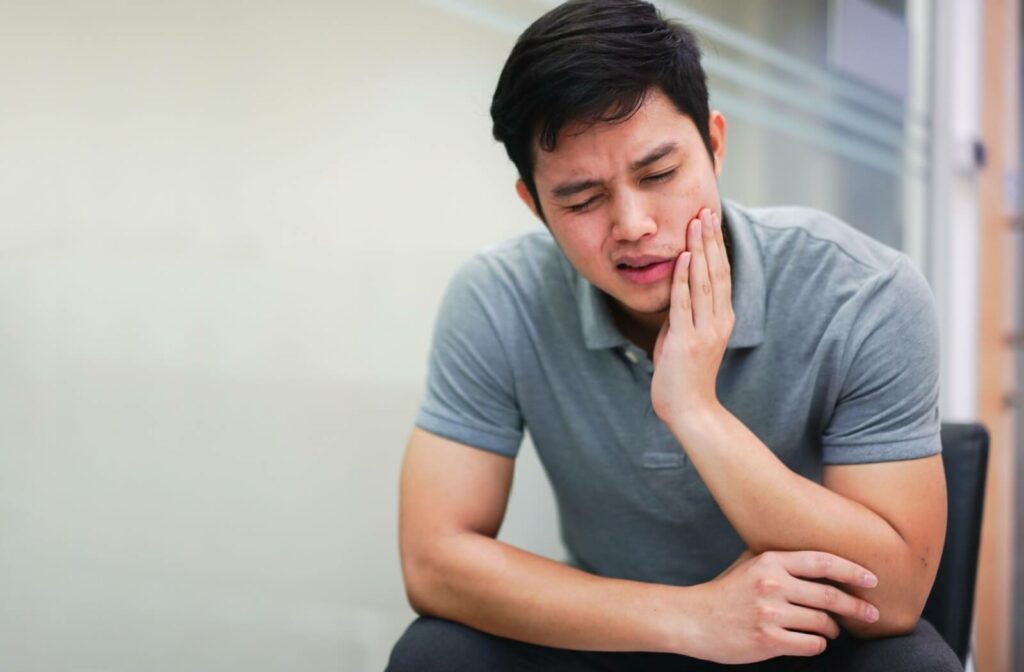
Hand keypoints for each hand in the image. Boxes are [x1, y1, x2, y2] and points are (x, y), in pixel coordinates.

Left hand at [651, 207, 733, 424]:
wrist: (690, 412)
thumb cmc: (683, 378)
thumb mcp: (683, 339)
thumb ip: (681, 316)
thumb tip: (674, 292)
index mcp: (722, 319)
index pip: (721, 275)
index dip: (716, 246)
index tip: (710, 220)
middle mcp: (718, 322)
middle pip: (717, 271)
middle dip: (711, 239)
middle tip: (707, 209)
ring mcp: (704, 331)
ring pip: (705, 282)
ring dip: (700, 250)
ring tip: (697, 223)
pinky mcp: (687, 341)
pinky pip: (685, 304)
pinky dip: (685, 279)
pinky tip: (685, 257)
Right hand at [681, 551, 880, 663]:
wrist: (694, 619)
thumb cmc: (726, 591)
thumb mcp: (749, 564)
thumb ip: (779, 558)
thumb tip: (819, 554)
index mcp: (770, 561)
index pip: (821, 562)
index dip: (852, 570)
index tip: (872, 579)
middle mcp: (772, 584)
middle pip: (829, 595)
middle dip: (857, 606)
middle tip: (872, 613)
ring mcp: (770, 613)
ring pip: (823, 623)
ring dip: (833, 628)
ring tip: (831, 629)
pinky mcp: (768, 640)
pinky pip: (811, 644)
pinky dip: (817, 644)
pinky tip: (811, 640)